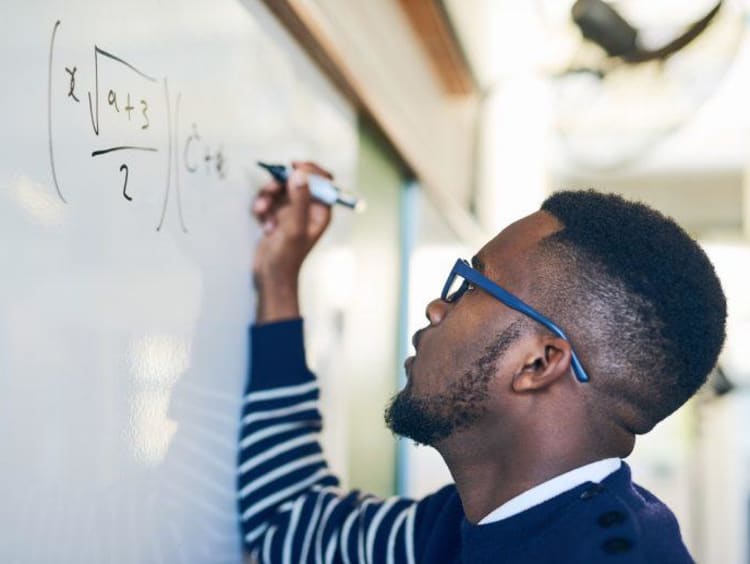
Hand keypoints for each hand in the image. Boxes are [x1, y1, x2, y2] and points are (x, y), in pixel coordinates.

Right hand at [251, 161, 332, 322]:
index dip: (310, 170)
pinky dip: (264, 208)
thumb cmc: (287, 257)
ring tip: (262, 212)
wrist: (271, 275)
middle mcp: (309, 209)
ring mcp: (292, 212)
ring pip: (280, 189)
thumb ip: (299, 199)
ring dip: (268, 197)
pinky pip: (270, 200)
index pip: (324, 181)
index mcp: (321, 211)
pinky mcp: (278, 216)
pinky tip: (264, 224)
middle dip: (281, 184)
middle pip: (297, 181)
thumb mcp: (294, 226)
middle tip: (269, 189)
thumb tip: (300, 174)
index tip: (294, 167)